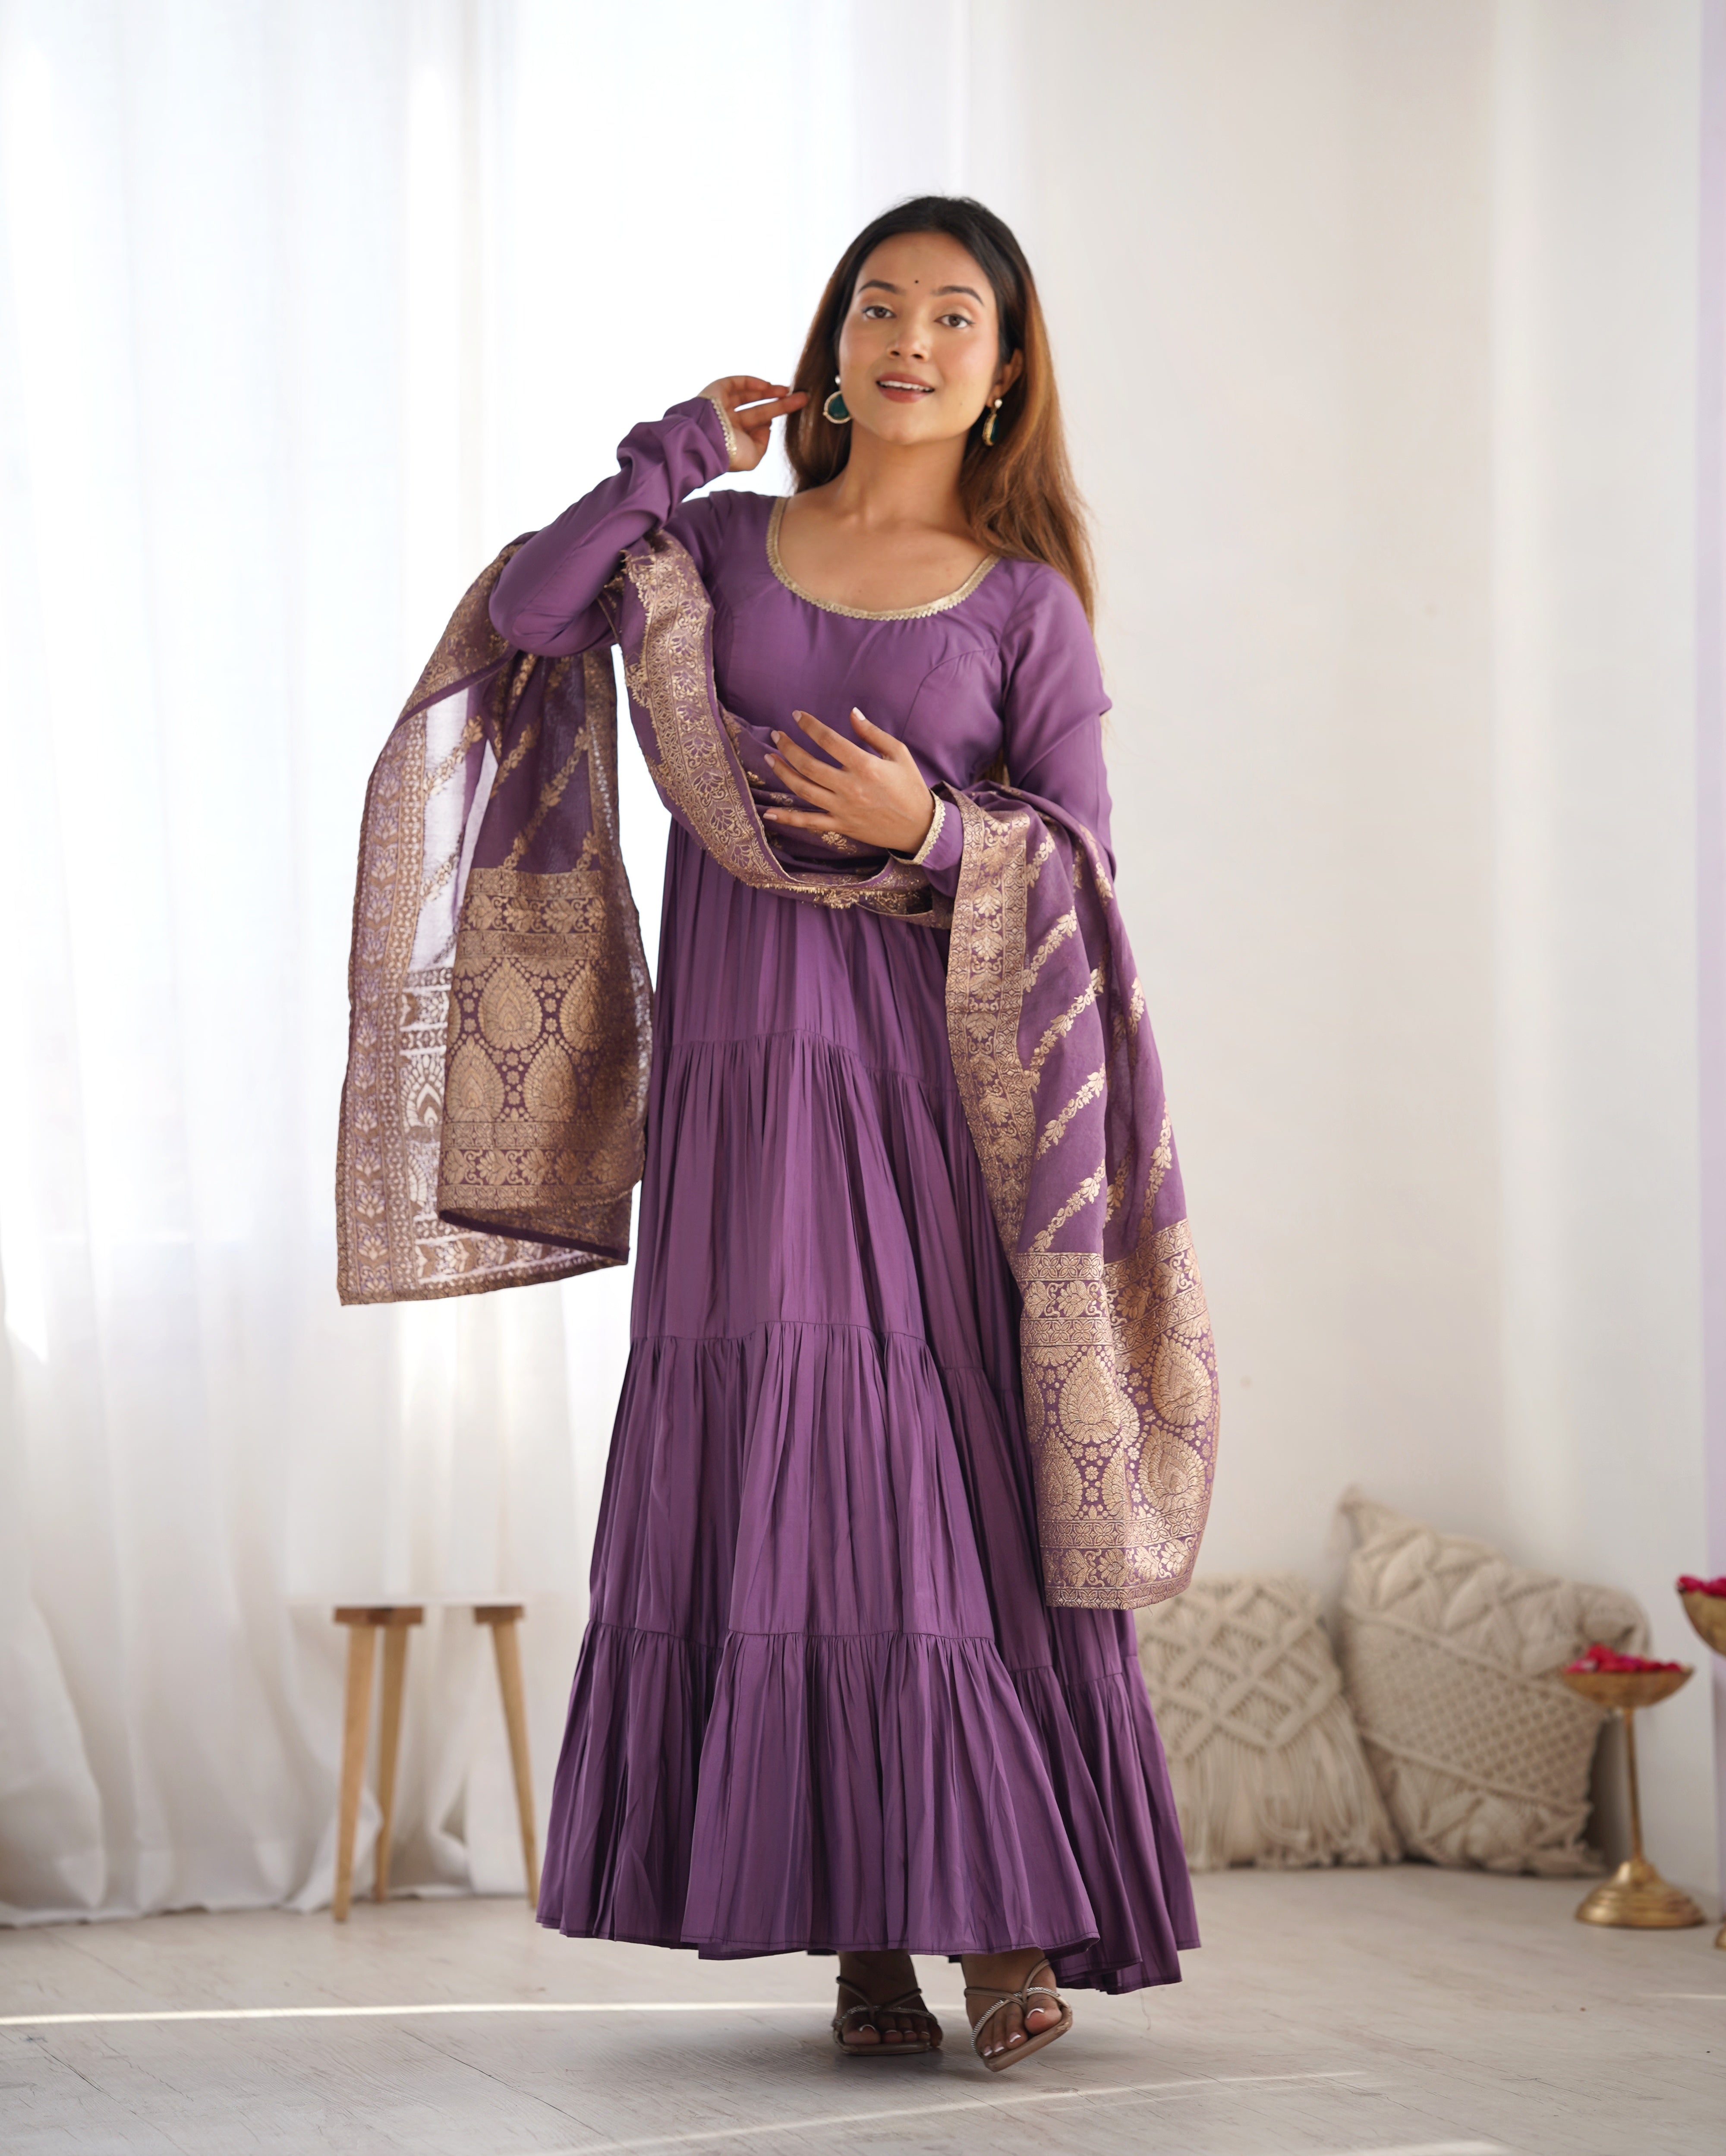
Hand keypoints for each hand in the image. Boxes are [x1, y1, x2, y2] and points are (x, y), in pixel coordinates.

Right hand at [699, 375, 807, 472]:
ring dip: (769, 391)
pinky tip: (768, 386)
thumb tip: (767, 425)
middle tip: (800, 398)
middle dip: (780, 403)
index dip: (774, 416)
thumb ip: (763, 442)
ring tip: (788, 391)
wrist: (707, 441)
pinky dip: (753, 383)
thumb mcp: (754, 456)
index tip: (792, 413)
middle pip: (759, 409)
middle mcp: (729, 420)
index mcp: (736, 437)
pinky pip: (737, 383)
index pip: (759, 424)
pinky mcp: (717, 391)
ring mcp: (722, 405)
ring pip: (749, 395)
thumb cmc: (730, 453)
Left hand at [763, 709, 937, 855]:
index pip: (829, 740)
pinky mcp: (840, 826)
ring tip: (769, 758)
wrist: (920, 827)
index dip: (809, 726)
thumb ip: (873, 733)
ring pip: (804, 790)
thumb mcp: (899, 753)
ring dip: (783, 773)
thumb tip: (852, 713)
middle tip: (776, 736)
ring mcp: (843, 809)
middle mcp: (850, 787)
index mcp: (865, 766)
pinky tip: (768, 813)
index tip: (797, 716)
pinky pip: (809, 823)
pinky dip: (788, 819)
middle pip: (809, 765)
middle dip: (788, 747)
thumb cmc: (910, 787)